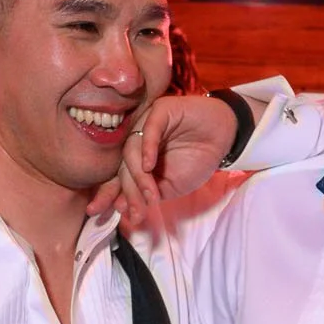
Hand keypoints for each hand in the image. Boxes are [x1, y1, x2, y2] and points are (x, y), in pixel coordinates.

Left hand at [86, 95, 240, 227]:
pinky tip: (149, 166)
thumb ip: (147, 195)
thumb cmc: (198, 161)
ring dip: (139, 176)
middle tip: (136, 211)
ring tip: (150, 194)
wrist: (225, 139)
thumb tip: (121, 207)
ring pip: (132, 150)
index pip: (116, 177)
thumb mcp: (171, 187)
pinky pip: (149, 129)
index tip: (98, 212)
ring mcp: (146, 124)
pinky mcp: (161, 110)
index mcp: (135, 158)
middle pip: (121, 166)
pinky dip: (147, 149)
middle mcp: (136, 140)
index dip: (107, 194)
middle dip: (128, 192)